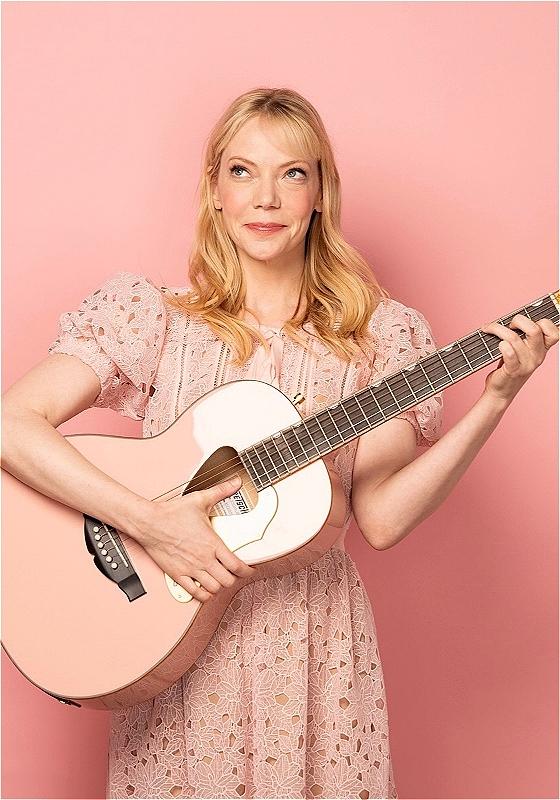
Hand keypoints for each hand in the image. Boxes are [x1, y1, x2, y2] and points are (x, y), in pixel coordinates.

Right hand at [136, 475, 256, 601]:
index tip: (249, 570)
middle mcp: (203, 559)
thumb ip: (221, 491)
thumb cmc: (172, 513)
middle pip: (227, 580)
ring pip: (213, 589)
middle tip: (233, 573)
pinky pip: (194, 594)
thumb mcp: (200, 499)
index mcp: (212, 543)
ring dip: (219, 586)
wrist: (149, 522)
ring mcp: (191, 569)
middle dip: (233, 578)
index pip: (237, 565)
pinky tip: (204, 588)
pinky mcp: (177, 575)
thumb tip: (236, 482)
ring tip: (220, 579)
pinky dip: (202, 594)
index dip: (247, 571)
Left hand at [480, 314, 558, 403]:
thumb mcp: (522, 352)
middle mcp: (537, 356)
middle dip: (518, 320)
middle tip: (508, 324)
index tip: (526, 321)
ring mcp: (526, 364)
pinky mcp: (513, 370)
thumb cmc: (509, 367)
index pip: (554, 332)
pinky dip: (501, 345)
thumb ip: (523, 337)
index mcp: (542, 349)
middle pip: (535, 329)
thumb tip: (513, 317)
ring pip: (514, 338)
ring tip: (488, 329)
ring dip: (498, 329)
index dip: (543, 322)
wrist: (500, 391)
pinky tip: (496, 344)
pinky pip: (509, 353)